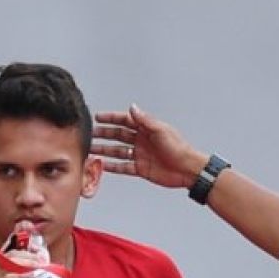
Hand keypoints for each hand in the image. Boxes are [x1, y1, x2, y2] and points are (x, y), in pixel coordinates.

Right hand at [0, 247, 42, 277]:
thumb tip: (36, 275)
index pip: (9, 253)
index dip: (26, 252)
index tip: (40, 254)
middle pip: (11, 255)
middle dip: (30, 256)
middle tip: (43, 260)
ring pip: (10, 262)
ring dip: (28, 263)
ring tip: (40, 266)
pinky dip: (22, 275)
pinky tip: (32, 275)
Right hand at [92, 105, 207, 188]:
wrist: (188, 170)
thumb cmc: (179, 149)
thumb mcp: (161, 130)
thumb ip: (144, 120)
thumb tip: (132, 107)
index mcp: (147, 129)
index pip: (125, 120)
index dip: (111, 118)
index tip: (98, 117)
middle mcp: (142, 141)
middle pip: (118, 135)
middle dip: (104, 134)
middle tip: (90, 134)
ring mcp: (140, 155)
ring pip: (118, 151)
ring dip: (105, 150)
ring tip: (91, 150)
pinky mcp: (141, 168)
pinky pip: (123, 167)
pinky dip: (113, 166)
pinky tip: (103, 165)